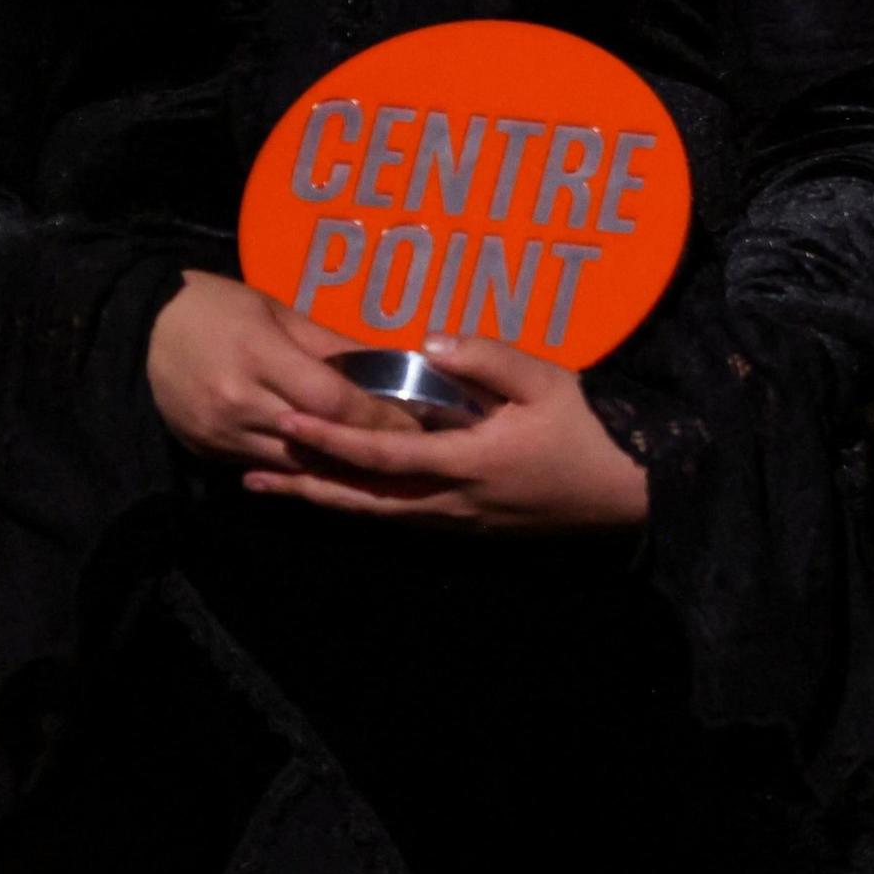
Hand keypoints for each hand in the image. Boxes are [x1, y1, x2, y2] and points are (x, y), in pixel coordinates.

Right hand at [147, 269, 416, 466]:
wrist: (139, 331)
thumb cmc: (217, 308)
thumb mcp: (278, 312)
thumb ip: (333, 344)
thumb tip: (393, 364)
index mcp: (259, 358)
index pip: (333, 401)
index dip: (378, 415)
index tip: (416, 420)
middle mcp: (237, 403)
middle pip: (317, 439)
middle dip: (367, 445)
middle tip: (410, 445)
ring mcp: (218, 433)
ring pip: (293, 462)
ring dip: (337, 464)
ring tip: (379, 459)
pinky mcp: (205, 451)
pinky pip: (264, 466)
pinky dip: (299, 466)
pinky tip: (330, 463)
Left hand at [254, 336, 648, 528]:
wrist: (623, 493)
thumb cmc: (586, 430)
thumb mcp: (548, 381)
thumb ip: (489, 360)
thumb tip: (432, 343)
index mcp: (463, 462)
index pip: (379, 453)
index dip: (329, 437)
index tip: (285, 421)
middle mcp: (446, 501)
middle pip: (359, 499)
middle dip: (303, 485)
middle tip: (250, 476)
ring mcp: (454, 521)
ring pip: (373, 515)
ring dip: (322, 501)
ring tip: (277, 490)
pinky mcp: (464, 530)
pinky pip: (396, 520)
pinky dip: (357, 509)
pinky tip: (339, 498)